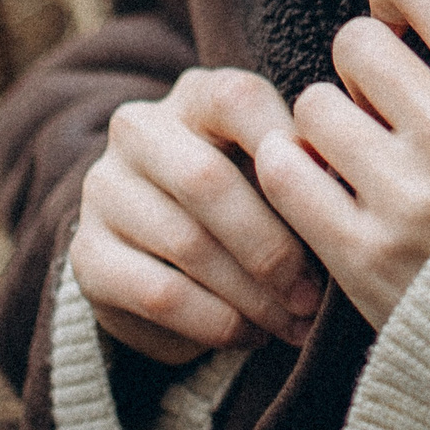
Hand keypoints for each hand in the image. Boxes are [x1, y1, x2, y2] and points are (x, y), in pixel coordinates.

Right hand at [70, 67, 324, 365]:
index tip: (332, 204)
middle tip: (313, 296)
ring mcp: (104, 190)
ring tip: (294, 323)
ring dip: (251, 295)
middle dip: (271, 247)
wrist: (162, 250)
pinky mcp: (87, 256)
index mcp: (195, 93)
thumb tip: (342, 187)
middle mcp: (138, 129)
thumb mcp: (272, 171)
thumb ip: (302, 169)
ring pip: (187, 244)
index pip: (238, 98)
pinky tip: (251, 336)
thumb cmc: (245, 199)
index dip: (287, 148)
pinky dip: (217, 323)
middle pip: (206, 180)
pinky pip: (160, 295)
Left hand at [254, 0, 429, 331]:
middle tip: (376, 101)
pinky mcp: (365, 257)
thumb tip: (393, 9)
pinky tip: (314, 178)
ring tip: (355, 150)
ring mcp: (410, 197)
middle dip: (358, 66)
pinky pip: (287, 175)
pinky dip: (289, 168)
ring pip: (314, 104)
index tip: (395, 21)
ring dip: (326, 121)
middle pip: (355, 42)